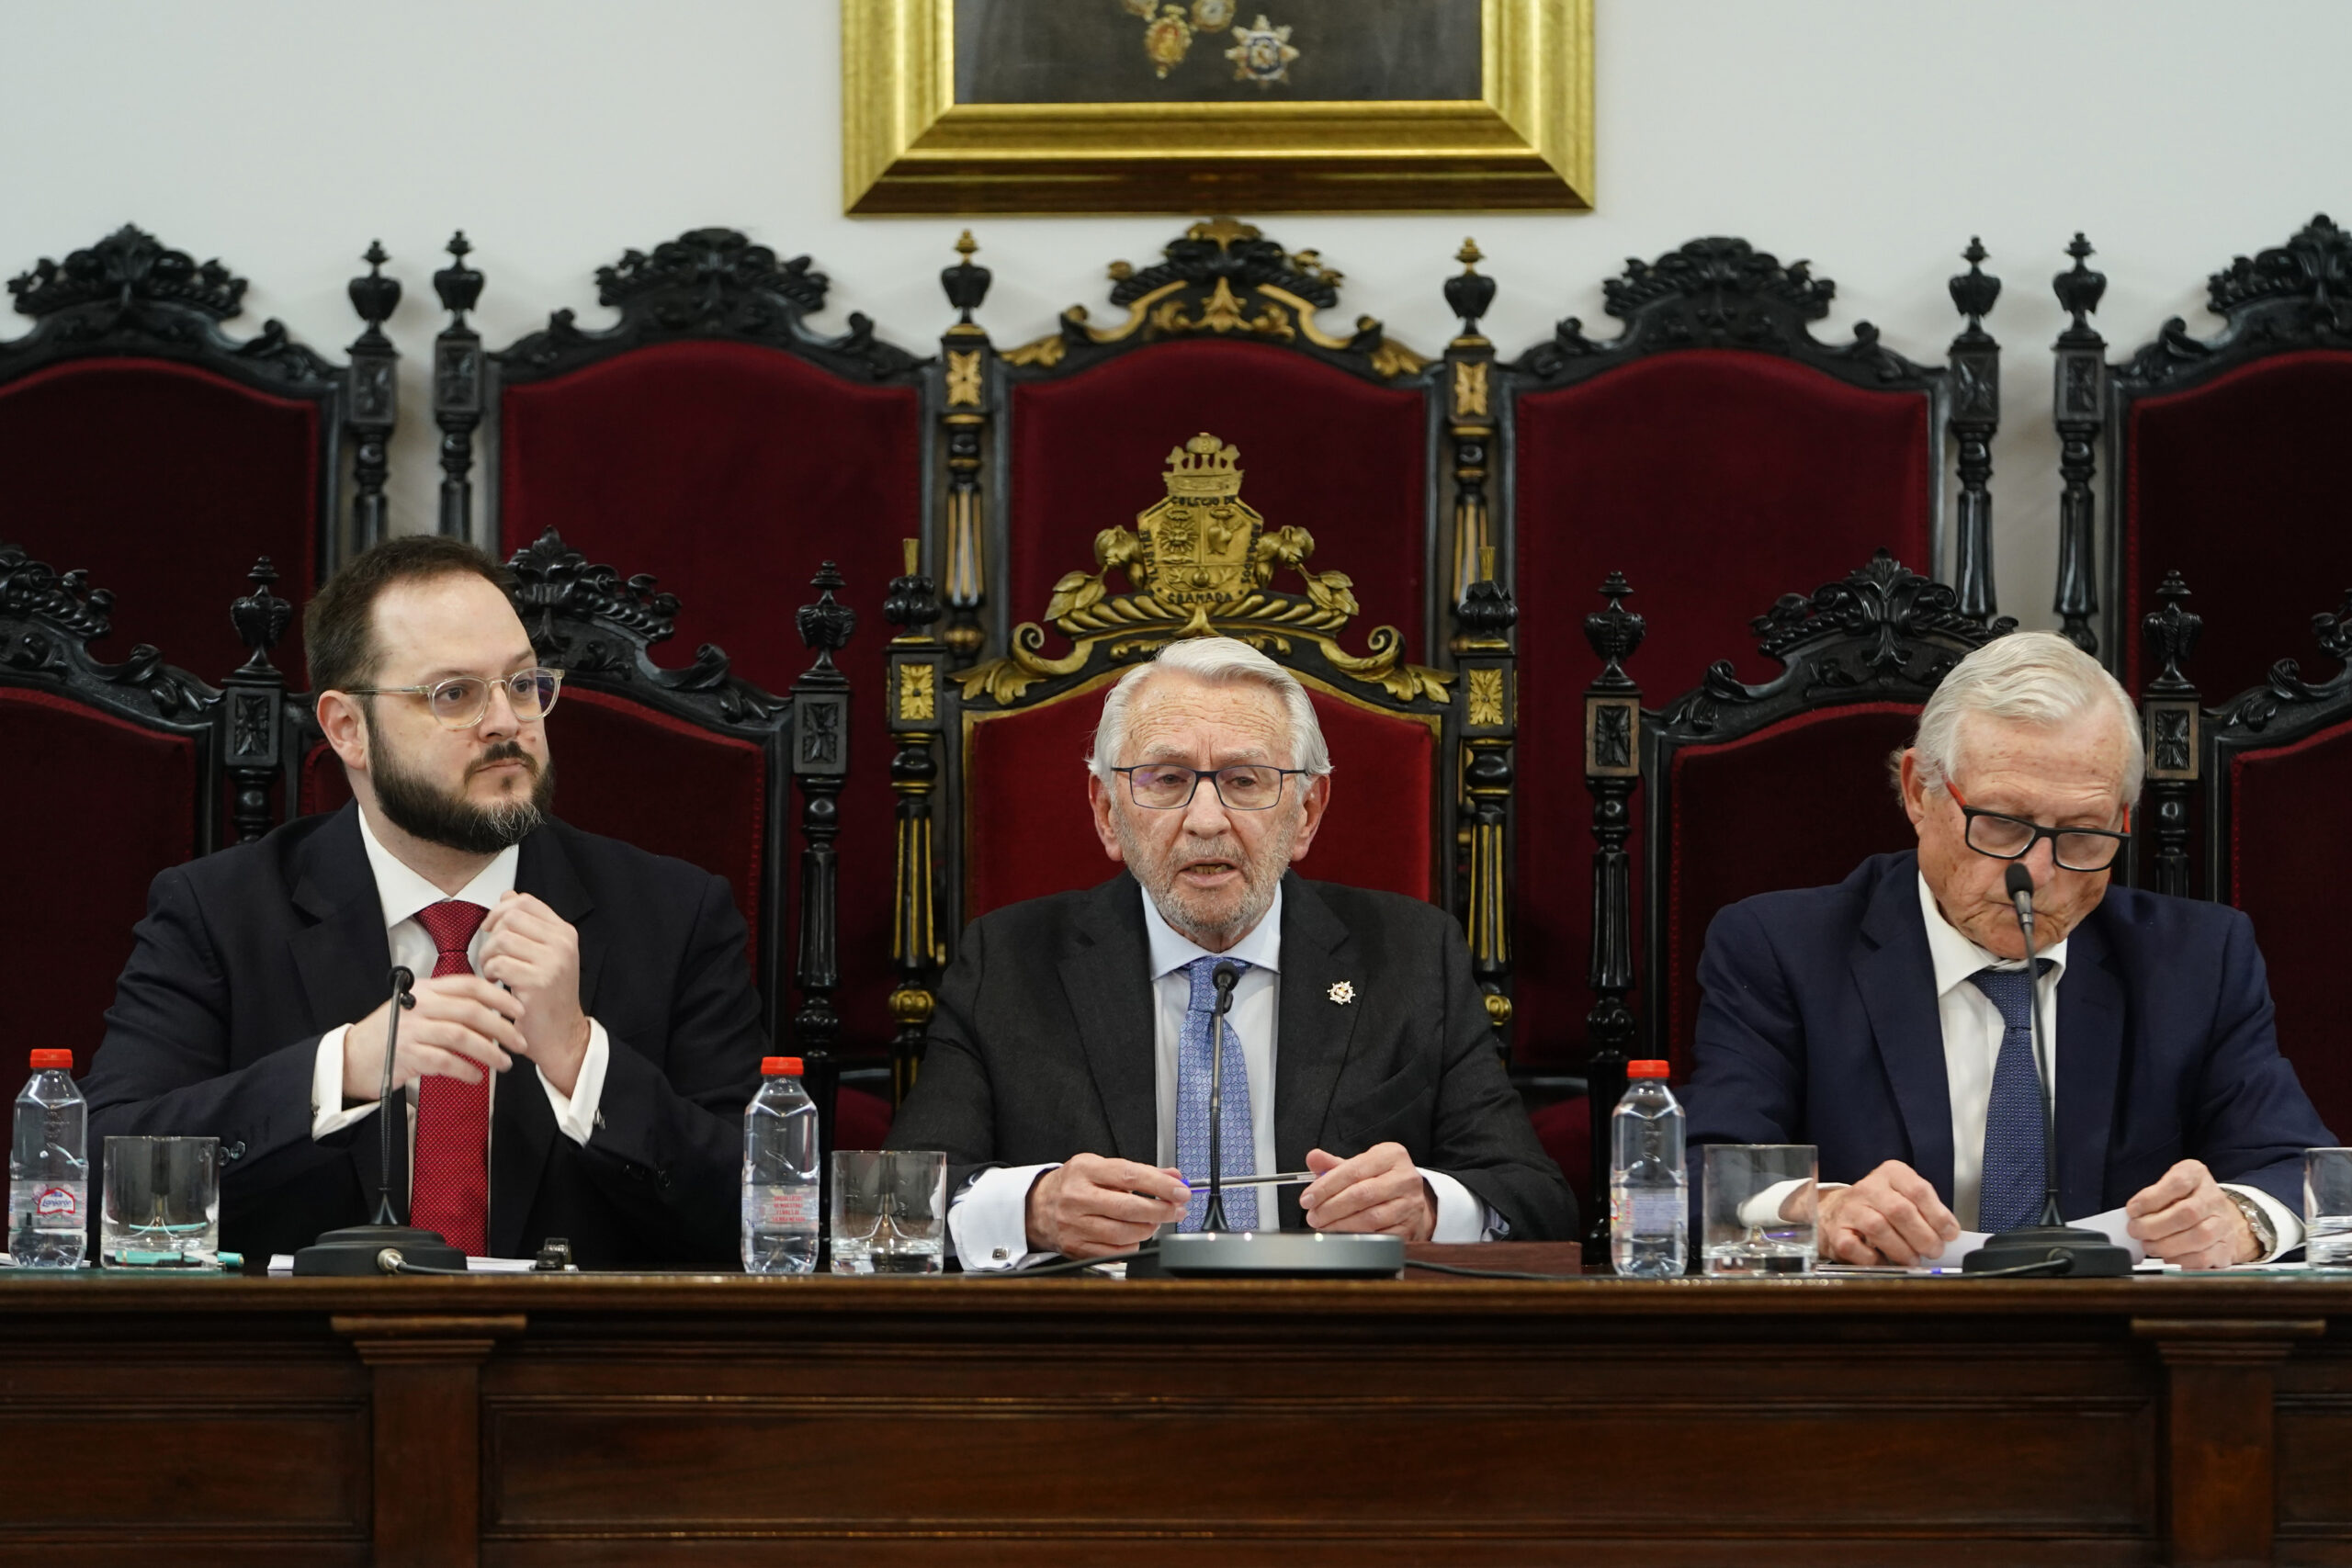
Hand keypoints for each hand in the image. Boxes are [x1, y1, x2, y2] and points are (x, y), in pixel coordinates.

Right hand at [341, 975, 522, 1103]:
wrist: (351, 1057)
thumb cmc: (390, 1034)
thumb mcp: (417, 1009)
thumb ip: (448, 1005)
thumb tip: (491, 1011)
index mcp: (426, 990)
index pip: (469, 985)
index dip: (498, 996)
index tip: (519, 1010)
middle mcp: (419, 1006)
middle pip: (471, 1011)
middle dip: (502, 1028)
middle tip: (520, 1042)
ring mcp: (411, 1030)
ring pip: (461, 1036)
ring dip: (489, 1051)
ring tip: (504, 1064)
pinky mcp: (406, 1055)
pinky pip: (445, 1061)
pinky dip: (465, 1069)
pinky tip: (477, 1076)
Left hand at [478, 891, 590, 1096]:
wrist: (561, 1035)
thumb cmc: (548, 997)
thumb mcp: (546, 955)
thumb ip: (528, 926)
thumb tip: (507, 896)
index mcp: (565, 933)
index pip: (525, 902)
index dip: (501, 910)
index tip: (492, 929)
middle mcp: (563, 943)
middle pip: (511, 917)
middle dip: (491, 935)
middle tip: (492, 956)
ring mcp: (553, 962)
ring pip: (502, 939)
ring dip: (488, 956)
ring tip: (494, 971)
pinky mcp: (538, 981)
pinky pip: (499, 964)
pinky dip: (491, 973)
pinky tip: (498, 984)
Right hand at [1025, 1154, 1188, 1258]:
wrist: (1037, 1207)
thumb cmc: (1073, 1184)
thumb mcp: (1100, 1167)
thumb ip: (1139, 1171)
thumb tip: (1173, 1177)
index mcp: (1085, 1170)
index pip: (1130, 1176)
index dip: (1160, 1185)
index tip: (1181, 1190)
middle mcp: (1077, 1197)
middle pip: (1129, 1208)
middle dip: (1161, 1210)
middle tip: (1177, 1209)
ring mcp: (1075, 1225)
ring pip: (1124, 1232)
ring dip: (1149, 1229)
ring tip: (1156, 1221)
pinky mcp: (1075, 1247)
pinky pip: (1115, 1251)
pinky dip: (1132, 1244)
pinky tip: (1135, 1235)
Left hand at [1298, 1143, 1436, 1241]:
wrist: (1411, 1199)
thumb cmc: (1381, 1179)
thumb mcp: (1360, 1165)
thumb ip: (1334, 1163)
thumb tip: (1313, 1158)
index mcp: (1391, 1155)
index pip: (1353, 1170)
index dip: (1326, 1186)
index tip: (1308, 1198)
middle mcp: (1405, 1178)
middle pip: (1361, 1195)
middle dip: (1331, 1208)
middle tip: (1313, 1216)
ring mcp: (1410, 1204)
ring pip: (1370, 1218)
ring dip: (1341, 1225)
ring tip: (1324, 1226)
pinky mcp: (1409, 1227)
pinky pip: (1379, 1236)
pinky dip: (1357, 1237)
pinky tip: (1342, 1235)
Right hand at [1818, 1160, 1959, 1264]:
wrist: (1836, 1211)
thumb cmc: (1879, 1207)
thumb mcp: (1904, 1196)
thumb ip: (1927, 1211)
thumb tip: (1949, 1234)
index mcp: (1891, 1174)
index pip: (1918, 1190)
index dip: (1938, 1215)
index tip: (1950, 1234)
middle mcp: (1869, 1188)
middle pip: (1900, 1210)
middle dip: (1923, 1236)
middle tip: (1934, 1251)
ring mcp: (1850, 1209)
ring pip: (1878, 1228)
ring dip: (1902, 1250)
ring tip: (1913, 1260)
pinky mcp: (1836, 1231)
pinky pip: (1855, 1247)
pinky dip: (1873, 1260)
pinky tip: (1884, 1262)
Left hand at [2127, 1160, 2258, 1268]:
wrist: (2220, 1217)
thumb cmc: (2186, 1199)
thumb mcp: (2168, 1186)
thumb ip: (2151, 1196)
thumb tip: (2134, 1213)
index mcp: (2196, 1175)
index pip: (2178, 1183)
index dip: (2151, 1199)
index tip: (2132, 1210)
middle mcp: (2213, 1198)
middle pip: (2187, 1213)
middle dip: (2154, 1226)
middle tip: (2136, 1231)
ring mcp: (2223, 1224)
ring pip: (2198, 1237)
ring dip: (2166, 1245)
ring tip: (2149, 1245)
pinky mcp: (2225, 1248)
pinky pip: (2203, 1258)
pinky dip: (2180, 1260)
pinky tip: (2168, 1256)